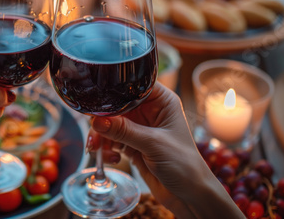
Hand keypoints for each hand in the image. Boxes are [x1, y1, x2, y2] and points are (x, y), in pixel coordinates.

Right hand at [88, 83, 243, 218]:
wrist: (189, 196)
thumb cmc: (184, 165)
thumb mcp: (153, 144)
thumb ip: (124, 130)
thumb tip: (96, 120)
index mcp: (162, 101)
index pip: (133, 86)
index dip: (115, 91)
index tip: (98, 102)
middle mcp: (149, 112)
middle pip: (116, 106)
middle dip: (102, 119)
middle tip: (94, 133)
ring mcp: (140, 129)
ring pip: (110, 124)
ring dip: (101, 136)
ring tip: (97, 149)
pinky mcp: (132, 145)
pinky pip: (111, 140)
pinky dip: (106, 148)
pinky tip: (112, 158)